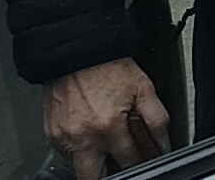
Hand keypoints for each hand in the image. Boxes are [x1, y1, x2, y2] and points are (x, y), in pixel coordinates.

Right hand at [43, 59, 170, 177]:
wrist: (76, 49)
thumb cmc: (107, 65)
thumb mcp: (143, 87)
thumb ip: (157, 120)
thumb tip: (162, 144)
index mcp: (109, 127)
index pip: (129, 164)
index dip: (138, 161)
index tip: (139, 157)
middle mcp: (84, 138)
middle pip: (95, 178)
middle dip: (108, 173)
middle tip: (116, 159)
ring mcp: (64, 138)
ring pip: (78, 167)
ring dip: (91, 160)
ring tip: (101, 138)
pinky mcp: (51, 134)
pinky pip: (64, 153)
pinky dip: (76, 147)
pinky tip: (86, 129)